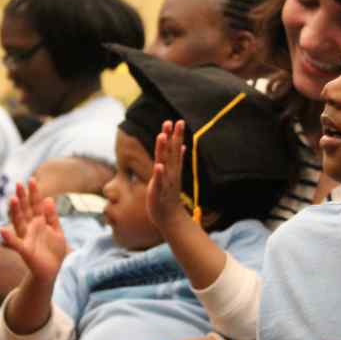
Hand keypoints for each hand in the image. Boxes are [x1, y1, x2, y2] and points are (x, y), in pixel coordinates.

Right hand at [0, 179, 67, 285]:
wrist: (51, 271)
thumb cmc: (53, 250)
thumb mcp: (57, 231)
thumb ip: (52, 216)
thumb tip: (49, 198)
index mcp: (39, 222)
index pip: (36, 205)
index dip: (34, 193)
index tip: (32, 179)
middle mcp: (31, 228)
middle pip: (25, 210)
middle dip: (22, 198)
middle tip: (18, 183)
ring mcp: (26, 238)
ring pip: (19, 223)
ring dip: (15, 212)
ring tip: (13, 199)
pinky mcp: (25, 251)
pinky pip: (15, 243)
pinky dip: (9, 237)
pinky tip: (2, 229)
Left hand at [146, 119, 189, 234]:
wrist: (171, 219)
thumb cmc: (170, 196)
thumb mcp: (174, 175)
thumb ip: (178, 159)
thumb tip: (182, 146)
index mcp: (173, 169)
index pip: (176, 149)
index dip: (177, 135)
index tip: (179, 121)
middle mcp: (171, 173)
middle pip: (171, 153)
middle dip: (172, 138)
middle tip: (172, 122)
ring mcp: (165, 182)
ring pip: (164, 164)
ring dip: (163, 150)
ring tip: (162, 137)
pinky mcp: (157, 192)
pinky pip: (158, 182)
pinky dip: (159, 174)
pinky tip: (159, 165)